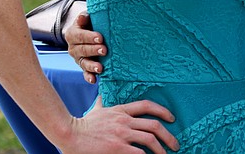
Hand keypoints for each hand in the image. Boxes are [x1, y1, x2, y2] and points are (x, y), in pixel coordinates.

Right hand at [61, 101, 178, 152]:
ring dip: (161, 149)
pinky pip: (139, 153)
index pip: (147, 106)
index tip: (172, 118)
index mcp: (121, 110)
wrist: (69, 134)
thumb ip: (101, 104)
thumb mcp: (96, 110)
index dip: (163, 111)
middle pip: (155, 125)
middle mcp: (125, 120)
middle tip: (174, 144)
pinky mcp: (117, 148)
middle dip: (168, 136)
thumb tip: (100, 96)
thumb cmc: (82, 124)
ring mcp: (122, 134)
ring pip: (150, 139)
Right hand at [65, 12, 105, 83]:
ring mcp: (78, 59)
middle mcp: (73, 48)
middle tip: (104, 50)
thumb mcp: (87, 17)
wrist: (89, 31)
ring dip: (91, 66)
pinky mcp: (84, 66)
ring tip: (100, 68)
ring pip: (83, 63)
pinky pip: (85, 73)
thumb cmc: (90, 23)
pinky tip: (94, 80)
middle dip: (93, 50)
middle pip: (82, 50)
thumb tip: (83, 17)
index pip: (80, 36)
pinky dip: (89, 77)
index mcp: (72, 34)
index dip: (89, 37)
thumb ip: (85, 17)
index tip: (100, 38)